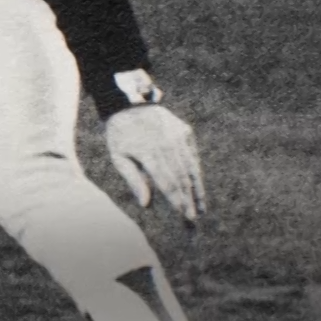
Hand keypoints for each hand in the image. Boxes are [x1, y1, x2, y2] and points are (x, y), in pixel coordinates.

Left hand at [103, 105, 204, 221]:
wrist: (128, 102)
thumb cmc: (120, 135)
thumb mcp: (118, 157)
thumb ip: (133, 180)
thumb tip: (146, 204)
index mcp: (149, 153)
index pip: (167, 183)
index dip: (177, 201)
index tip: (184, 216)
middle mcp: (167, 145)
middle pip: (182, 178)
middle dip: (189, 200)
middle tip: (195, 218)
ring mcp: (178, 136)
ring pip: (191, 167)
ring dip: (197, 189)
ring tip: (201, 207)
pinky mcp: (184, 131)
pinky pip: (192, 154)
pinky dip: (195, 170)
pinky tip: (197, 185)